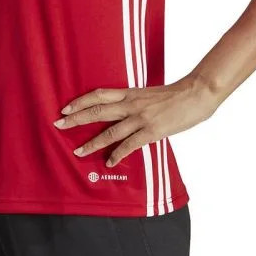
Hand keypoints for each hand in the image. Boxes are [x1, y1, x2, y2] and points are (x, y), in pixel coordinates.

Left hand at [53, 78, 219, 166]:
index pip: (99, 94)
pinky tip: (109, 162)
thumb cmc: (176, 94)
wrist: (197, 93)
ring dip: (92, 142)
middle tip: (58, 125)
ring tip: (78, 151)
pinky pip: (129, 145)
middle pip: (97, 110)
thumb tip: (123, 112)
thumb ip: (135, 102)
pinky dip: (117, 154)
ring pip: (109, 131)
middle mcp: (131, 104)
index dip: (80, 101)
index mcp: (131, 93)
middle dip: (76, 119)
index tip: (65, 108)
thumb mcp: (150, 94)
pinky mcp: (152, 131)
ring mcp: (141, 118)